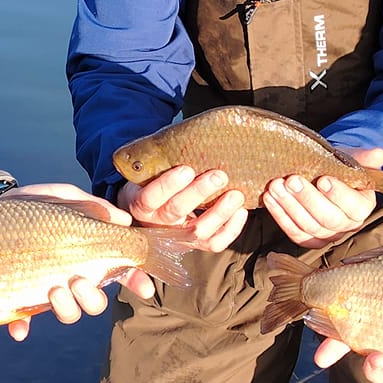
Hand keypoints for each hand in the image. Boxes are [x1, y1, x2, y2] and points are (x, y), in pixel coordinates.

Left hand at [0, 184, 153, 337]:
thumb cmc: (31, 205)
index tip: (144, 289)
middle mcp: (70, 277)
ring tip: (54, 290)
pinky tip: (19, 329)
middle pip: (94, 301)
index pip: (119, 271)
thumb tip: (123, 219)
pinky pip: (23, 321)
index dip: (135, 281)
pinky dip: (22, 328)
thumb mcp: (61, 196)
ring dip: (67, 308)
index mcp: (87, 255)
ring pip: (68, 313)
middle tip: (79, 280)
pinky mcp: (17, 298)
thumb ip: (90, 205)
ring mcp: (45, 290)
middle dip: (93, 297)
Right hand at [117, 165, 248, 253]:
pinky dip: (231, 229)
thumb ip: (161, 162)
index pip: (151, 197)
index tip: (187, 169)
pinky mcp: (196, 245)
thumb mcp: (149, 172)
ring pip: (198, 231)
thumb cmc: (154, 182)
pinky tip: (241, 212)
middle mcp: (157, 224)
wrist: (152, 209)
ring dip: (220, 212)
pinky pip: (214, 244)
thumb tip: (189, 137)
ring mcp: (178, 237)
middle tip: (219, 176)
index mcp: (142, 204)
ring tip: (236, 195)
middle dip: (199, 192)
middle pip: (176, 211)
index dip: (168, 184)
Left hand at [263, 147, 382, 249]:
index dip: (338, 194)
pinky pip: (294, 232)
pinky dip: (280, 216)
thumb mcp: (351, 159)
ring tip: (275, 187)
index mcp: (362, 207)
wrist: (322, 176)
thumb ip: (364, 158)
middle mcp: (347, 225)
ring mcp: (327, 235)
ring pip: (308, 226)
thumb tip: (378, 154)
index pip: (354, 206)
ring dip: (289, 206)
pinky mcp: (308, 239)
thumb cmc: (338, 168)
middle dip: (308, 199)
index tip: (323, 179)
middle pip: (328, 219)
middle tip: (291, 180)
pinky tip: (269, 199)